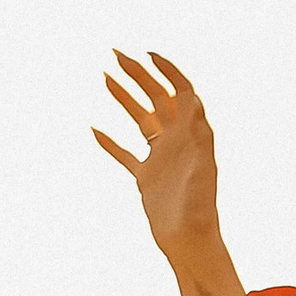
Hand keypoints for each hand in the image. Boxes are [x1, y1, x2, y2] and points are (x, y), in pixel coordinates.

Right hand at [93, 51, 234, 292]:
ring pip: (140, 119)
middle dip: (138, 75)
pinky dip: (110, 142)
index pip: (182, 91)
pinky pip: (125, 154)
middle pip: (157, 99)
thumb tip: (193, 101)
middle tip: (115, 53)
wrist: (190, 242)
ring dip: (124, 98)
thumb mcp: (200, 166)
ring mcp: (161, 158)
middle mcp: (177, 142)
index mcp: (193, 135)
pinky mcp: (146, 178)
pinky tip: (94, 129)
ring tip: (104, 75)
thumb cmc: (199, 209)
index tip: (147, 53)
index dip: (168, 70)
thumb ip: (196, 134)